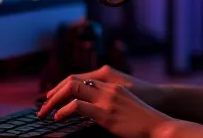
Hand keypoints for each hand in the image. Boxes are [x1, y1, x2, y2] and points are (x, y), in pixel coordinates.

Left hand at [43, 65, 165, 108]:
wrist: (158, 124)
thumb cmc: (142, 118)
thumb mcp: (124, 102)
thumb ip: (108, 100)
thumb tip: (89, 108)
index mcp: (110, 82)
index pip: (80, 78)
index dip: (62, 86)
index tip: (52, 96)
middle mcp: (107, 86)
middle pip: (72, 81)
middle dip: (54, 92)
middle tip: (44, 104)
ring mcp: (106, 98)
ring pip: (72, 89)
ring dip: (54, 101)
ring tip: (45, 112)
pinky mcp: (105, 113)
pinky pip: (77, 107)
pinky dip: (64, 111)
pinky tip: (58, 117)